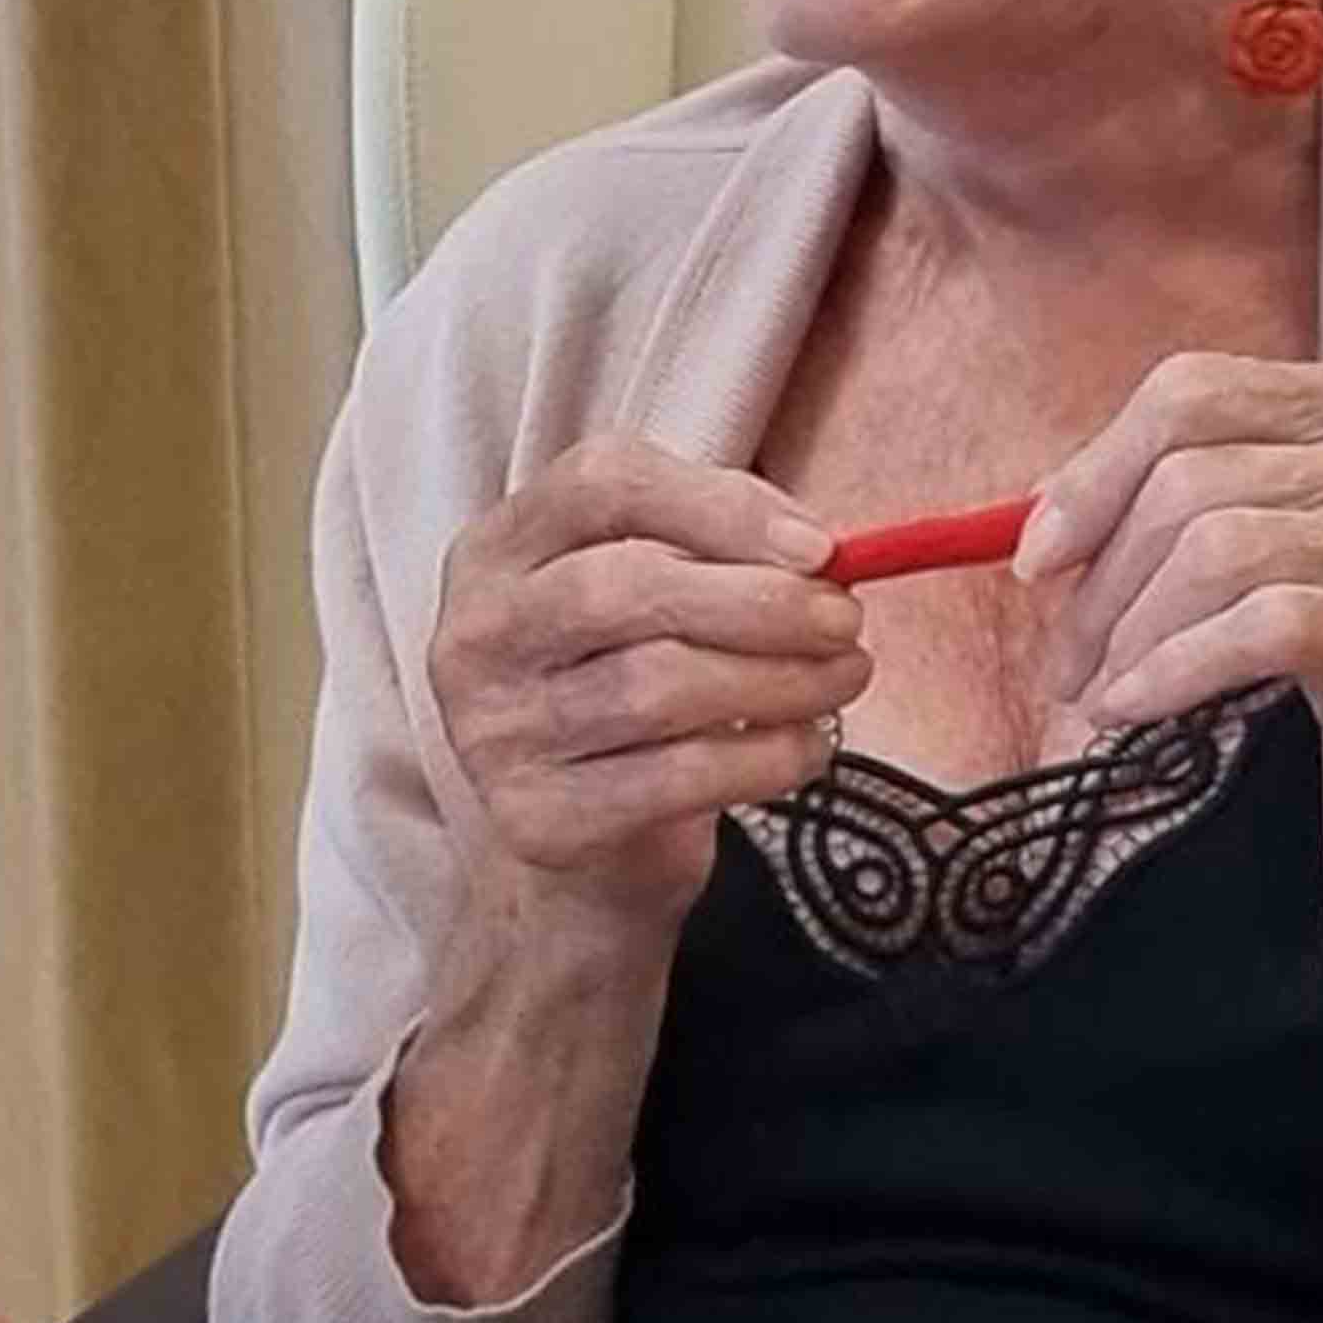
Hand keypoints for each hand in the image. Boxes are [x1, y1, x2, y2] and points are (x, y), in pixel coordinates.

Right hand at [425, 435, 869, 933]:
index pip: (601, 485)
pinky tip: (806, 747)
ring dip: (782, 681)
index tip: (820, 547)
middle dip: (763, 603)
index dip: (721, 507)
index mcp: (497, 549)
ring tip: (842, 680)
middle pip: (628, 587)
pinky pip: (676, 777)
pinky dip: (765, 758)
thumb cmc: (634, 679)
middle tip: (846, 622)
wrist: (589, 837)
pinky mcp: (536, 817)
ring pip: (658, 687)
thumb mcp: (658, 591)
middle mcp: (476, 634)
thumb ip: (720, 548)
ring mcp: (493, 731)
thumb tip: (818, 555)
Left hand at [1012, 355, 1322, 898]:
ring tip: (1098, 691)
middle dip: (1100, 578)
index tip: (1036, 557)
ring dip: (1127, 633)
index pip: (1195, 392)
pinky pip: (1259, 628)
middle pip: (1192, 477)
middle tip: (1063, 658)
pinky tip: (1134, 710)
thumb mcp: (1287, 547)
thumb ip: (1190, 499)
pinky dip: (1172, 671)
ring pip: (1216, 551)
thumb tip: (1041, 506)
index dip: (1094, 470)